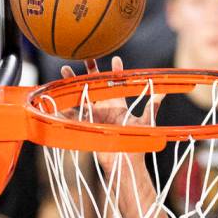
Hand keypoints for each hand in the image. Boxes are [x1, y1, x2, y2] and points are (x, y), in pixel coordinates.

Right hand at [61, 57, 164, 217]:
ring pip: (81, 95)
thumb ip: (151, 107)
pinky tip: (54, 96)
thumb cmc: (137, 142)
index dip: (116, 72)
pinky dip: (62, 107)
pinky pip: (71, 114)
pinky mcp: (85, 125)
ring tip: (65, 70)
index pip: (116, 84)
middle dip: (90, 71)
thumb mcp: (146, 123)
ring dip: (72, 83)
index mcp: (118, 105)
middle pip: (94, 85)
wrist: (125, 161)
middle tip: (86, 56)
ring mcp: (93, 115)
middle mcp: (104, 107)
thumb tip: (163, 93)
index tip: (116, 60)